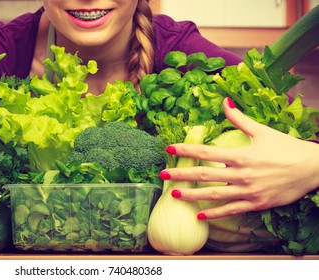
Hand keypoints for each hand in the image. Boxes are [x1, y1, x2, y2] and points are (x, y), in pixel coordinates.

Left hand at [160, 97, 318, 218]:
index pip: (206, 153)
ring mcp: (247, 191)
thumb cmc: (286, 148)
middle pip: (204, 175)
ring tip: (175, 195)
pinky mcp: (255, 203)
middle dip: (181, 175)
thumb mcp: (262, 131)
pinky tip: (200, 215)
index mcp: (240, 155)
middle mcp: (241, 174)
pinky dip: (215, 213)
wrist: (312, 168)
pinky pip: (231, 210)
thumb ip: (239, 119)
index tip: (169, 149)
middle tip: (162, 175)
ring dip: (192, 195)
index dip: (186, 150)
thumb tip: (225, 101)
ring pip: (214, 195)